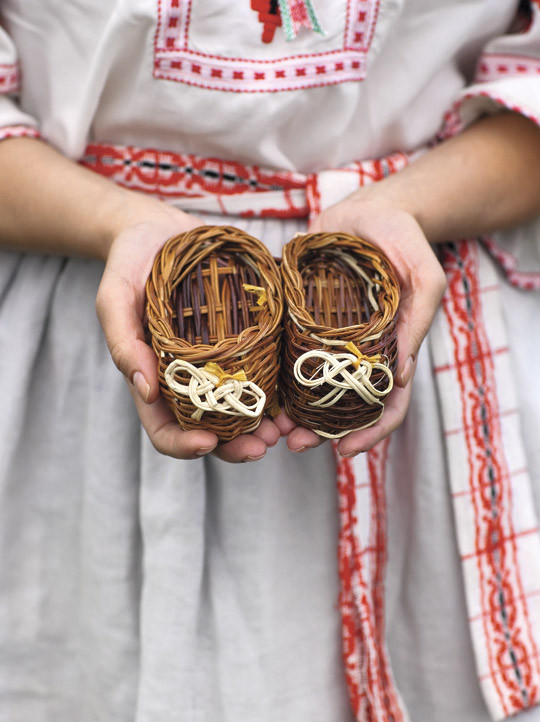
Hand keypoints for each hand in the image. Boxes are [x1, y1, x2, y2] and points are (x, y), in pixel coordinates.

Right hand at [96, 199, 279, 461]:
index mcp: (155, 379)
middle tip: (262, 446)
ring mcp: (219, 362)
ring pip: (243, 409)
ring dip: (264, 426)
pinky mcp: (245, 339)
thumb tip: (146, 390)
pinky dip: (282, 390)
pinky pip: (265, 371)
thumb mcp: (115, 298)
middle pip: (211, 429)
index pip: (164, 428)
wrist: (160, 229)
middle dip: (236, 446)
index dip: (184, 444)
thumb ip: (123, 341)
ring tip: (286, 429)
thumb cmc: (129, 264)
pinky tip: (297, 395)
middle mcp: (190, 379)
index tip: (207, 443)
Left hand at [275, 191, 445, 455]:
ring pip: (310, 390)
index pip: (387, 406)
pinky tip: (254, 388)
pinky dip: (273, 377)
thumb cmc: (404, 241)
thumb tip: (405, 376)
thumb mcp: (424, 278)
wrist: (368, 207)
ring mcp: (326, 340)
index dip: (370, 433)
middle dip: (320, 433)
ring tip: (270, 427)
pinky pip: (285, 354)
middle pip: (342, 408)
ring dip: (291, 414)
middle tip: (294, 443)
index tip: (345, 452)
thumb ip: (417, 322)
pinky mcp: (299, 320)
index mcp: (391, 352)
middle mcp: (357, 354)